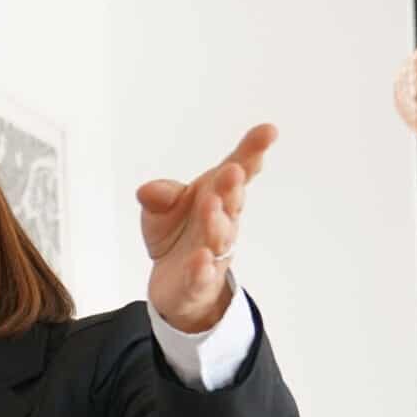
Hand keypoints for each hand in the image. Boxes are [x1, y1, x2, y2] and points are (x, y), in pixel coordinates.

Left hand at [137, 123, 275, 333]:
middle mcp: (222, 222)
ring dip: (217, 222)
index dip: (253, 152)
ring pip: (219, 237)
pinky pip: (202, 275)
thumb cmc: (177, 236)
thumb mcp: (161, 210)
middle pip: (231, 202)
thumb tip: (148, 191)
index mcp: (217, 196)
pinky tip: (200, 259)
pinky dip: (202, 268)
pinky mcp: (198, 282)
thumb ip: (161, 196)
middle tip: (233, 169)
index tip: (268, 131)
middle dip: (232, 186)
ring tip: (212, 205)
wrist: (175, 285)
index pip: (238, 171)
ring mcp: (213, 253)